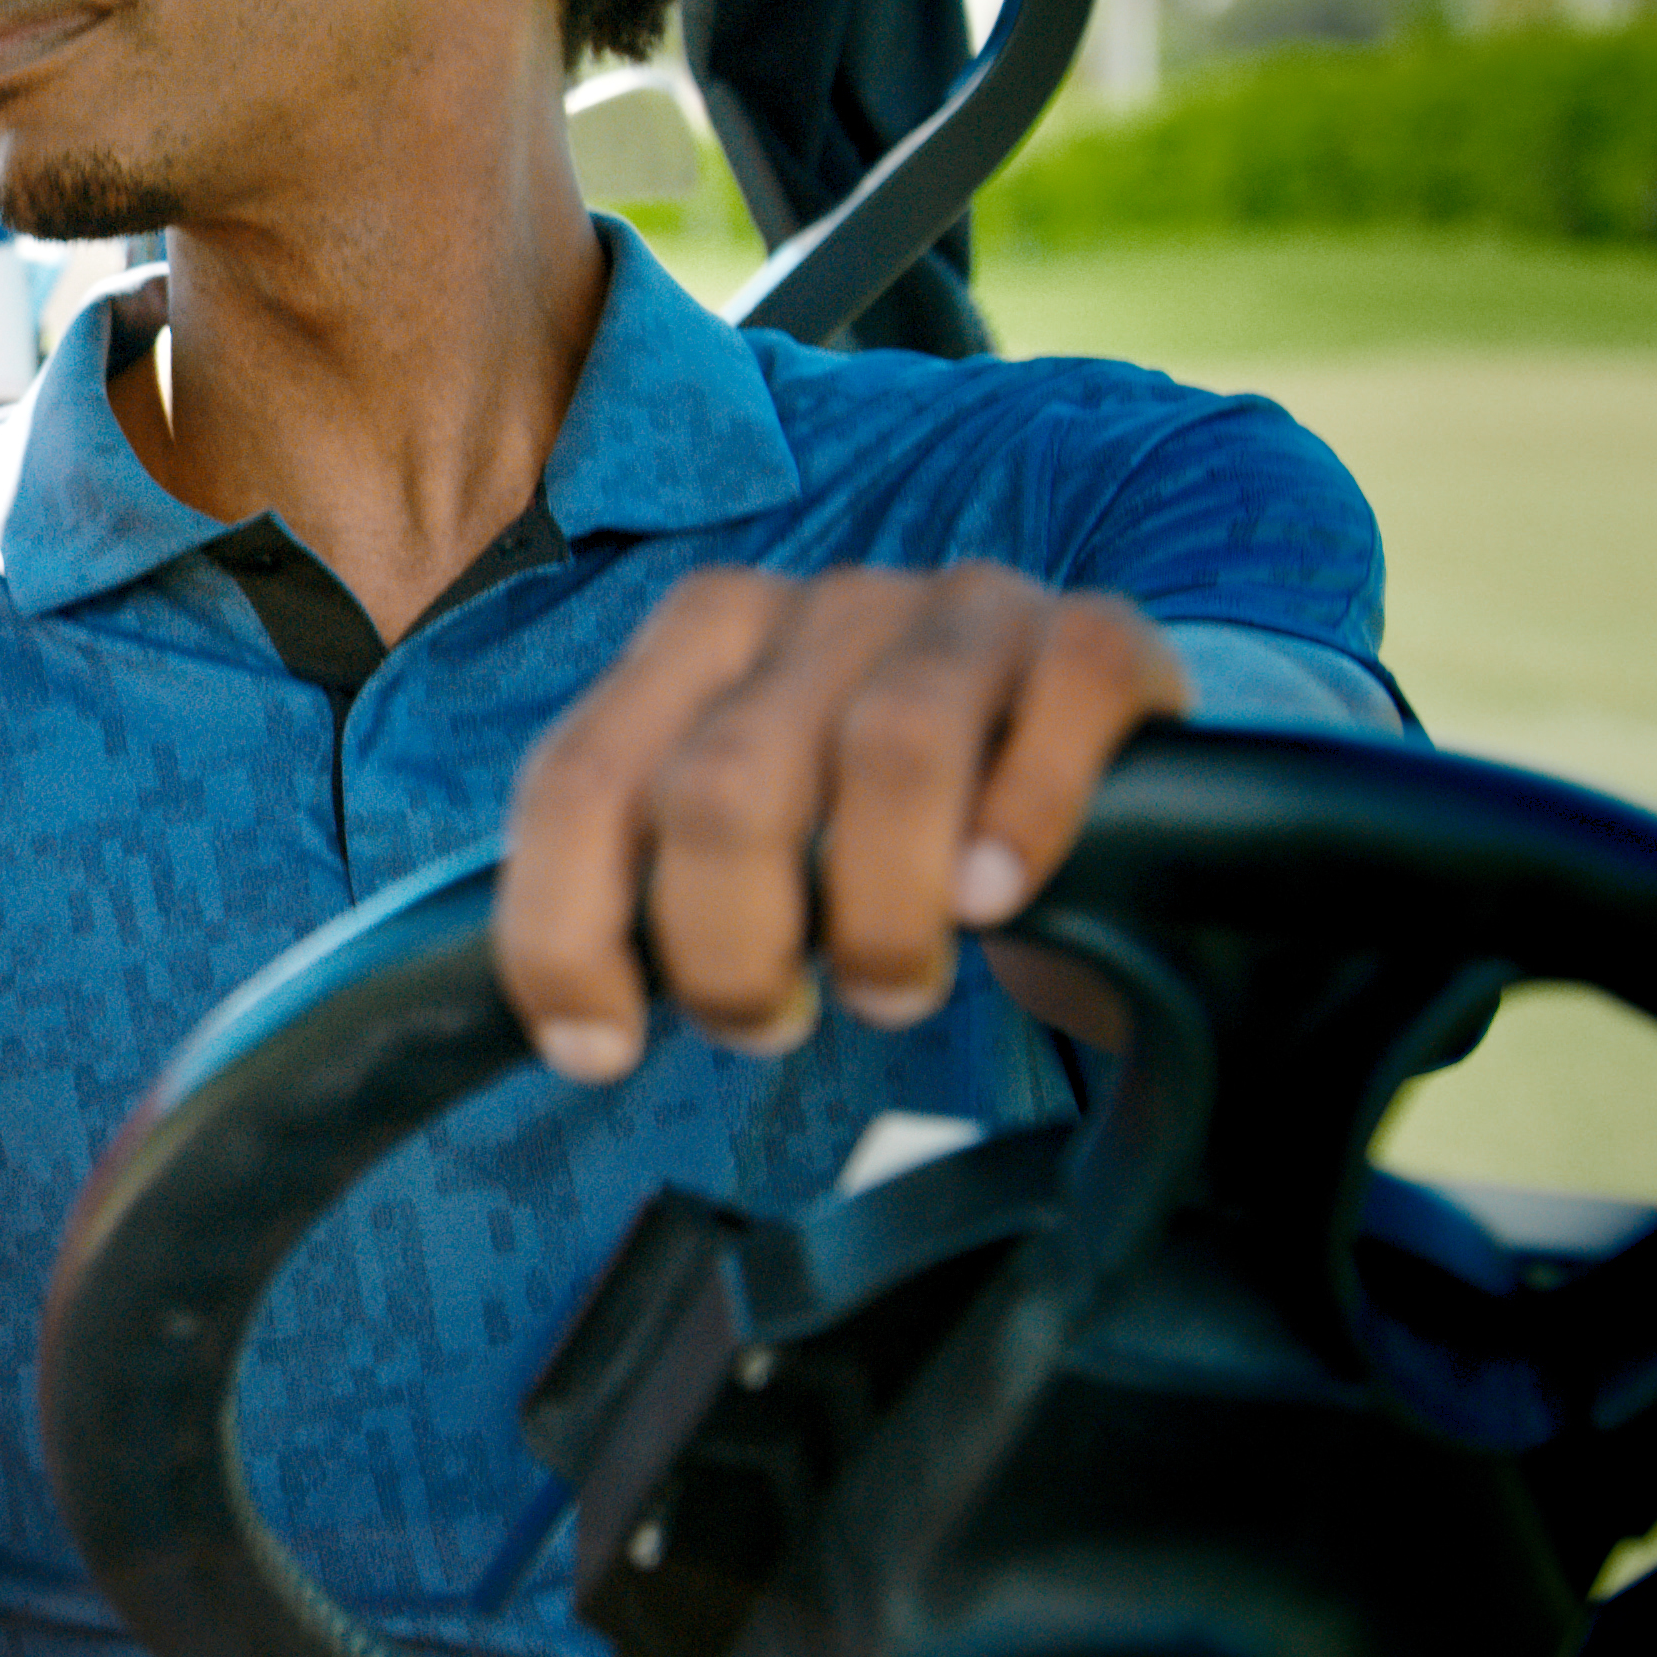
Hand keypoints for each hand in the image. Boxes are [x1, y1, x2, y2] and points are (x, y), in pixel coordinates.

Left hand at [494, 564, 1187, 1075]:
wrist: (1077, 763)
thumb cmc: (877, 820)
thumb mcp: (751, 836)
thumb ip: (649, 884)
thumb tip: (568, 1020)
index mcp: (700, 638)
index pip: (578, 778)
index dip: (563, 929)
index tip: (597, 1050)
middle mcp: (819, 606)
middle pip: (723, 788)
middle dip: (730, 952)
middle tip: (770, 1023)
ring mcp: (959, 611)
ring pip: (891, 751)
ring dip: (879, 914)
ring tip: (891, 988)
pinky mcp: (1093, 635)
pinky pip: (1063, 702)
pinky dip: (1027, 816)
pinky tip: (1002, 897)